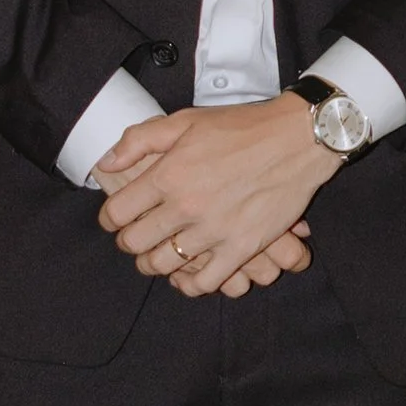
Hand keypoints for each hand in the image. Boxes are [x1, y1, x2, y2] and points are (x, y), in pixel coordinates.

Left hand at [93, 99, 341, 298]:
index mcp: (168, 174)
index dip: (110, 218)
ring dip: (154, 263)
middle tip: (137, 237)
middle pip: (135, 243)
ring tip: (159, 255)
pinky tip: (188, 275)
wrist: (298, 138)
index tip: (117, 218)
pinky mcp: (242, 247)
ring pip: (165, 265)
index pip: (117, 212)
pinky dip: (191, 284)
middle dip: (129, 242)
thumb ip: (140, 139)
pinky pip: (205, 283)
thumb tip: (106, 163)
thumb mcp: (185, 121)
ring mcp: (214, 230)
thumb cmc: (242, 127)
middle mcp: (186, 206)